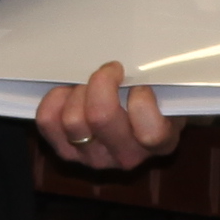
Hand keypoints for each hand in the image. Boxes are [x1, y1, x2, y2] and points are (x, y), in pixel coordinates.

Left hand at [40, 59, 177, 175]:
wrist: (141, 121)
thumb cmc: (158, 100)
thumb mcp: (170, 91)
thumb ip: (161, 81)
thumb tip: (139, 62)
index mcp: (161, 143)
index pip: (150, 132)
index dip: (141, 99)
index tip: (140, 84)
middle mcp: (127, 156)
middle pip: (101, 117)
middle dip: (101, 82)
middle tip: (109, 71)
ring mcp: (95, 158)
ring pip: (73, 119)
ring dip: (78, 92)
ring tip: (89, 84)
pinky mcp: (67, 153)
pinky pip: (48, 122)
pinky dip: (55, 100)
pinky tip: (70, 93)